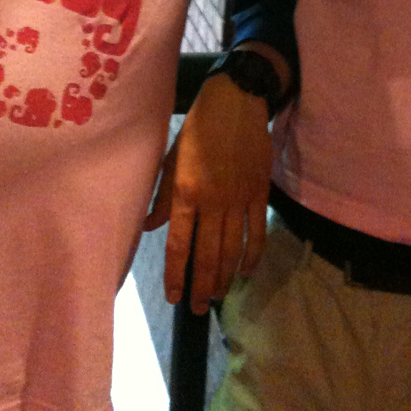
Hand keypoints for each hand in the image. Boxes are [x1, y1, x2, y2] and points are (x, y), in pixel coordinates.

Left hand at [145, 74, 272, 314]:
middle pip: (208, 254)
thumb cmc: (198, 127)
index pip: (179, 244)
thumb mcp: (171, 158)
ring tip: (217, 296)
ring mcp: (239, 198)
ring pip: (233, 249)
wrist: (236, 102)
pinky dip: (253, 256)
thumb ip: (163, 195)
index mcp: (186, 191)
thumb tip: (152, 227)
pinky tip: (247, 272)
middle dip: (201, 286)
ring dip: (225, 277)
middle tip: (196, 308)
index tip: (173, 297)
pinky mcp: (259, 193)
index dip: (175, 274)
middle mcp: (213, 200)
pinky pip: (257, 232)